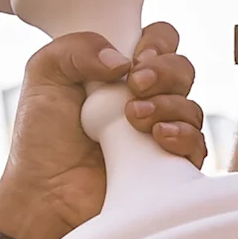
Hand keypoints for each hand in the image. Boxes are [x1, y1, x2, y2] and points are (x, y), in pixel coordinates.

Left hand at [0, 25, 204, 238]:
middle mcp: (143, 99)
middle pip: (182, 69)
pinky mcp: (167, 167)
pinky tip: (157, 137)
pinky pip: (197, 144)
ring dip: (167, 105)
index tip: (137, 57)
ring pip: (191, 106)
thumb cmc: (40, 140)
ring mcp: (157, 133)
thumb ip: (76, 48)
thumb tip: (122, 59)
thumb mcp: (44, 75)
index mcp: (118, 72)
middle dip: (165, 71)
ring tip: (133, 119)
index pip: (159, 41)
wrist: (44, 197)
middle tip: (135, 85)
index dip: (158, 42)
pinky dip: (182, 135)